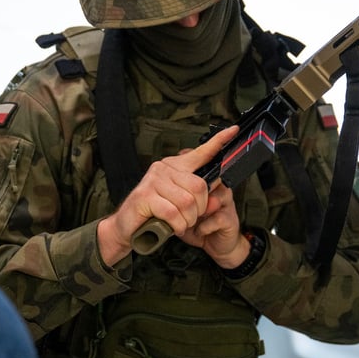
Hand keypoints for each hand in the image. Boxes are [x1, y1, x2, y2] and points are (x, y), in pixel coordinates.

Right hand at [97, 126, 238, 264]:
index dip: (218, 142)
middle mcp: (163, 168)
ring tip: (177, 223)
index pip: (200, 152)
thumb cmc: (153, 214)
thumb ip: (199, 201)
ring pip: (188, 202)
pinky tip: (170, 227)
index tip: (232, 130)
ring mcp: (153, 181)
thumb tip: (216, 200)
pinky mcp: (145, 196)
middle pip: (199, 186)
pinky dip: (177, 226)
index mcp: (174, 167)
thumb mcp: (180, 206)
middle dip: (199, 209)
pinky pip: (174, 213)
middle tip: (188, 218)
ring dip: (187, 220)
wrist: (126, 227)